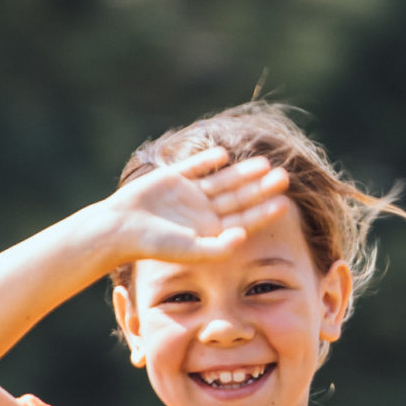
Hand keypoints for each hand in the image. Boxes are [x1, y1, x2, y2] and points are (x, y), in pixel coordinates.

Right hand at [96, 147, 291, 266]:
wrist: (120, 229)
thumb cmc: (155, 245)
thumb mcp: (189, 250)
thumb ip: (217, 247)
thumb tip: (242, 236)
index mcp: (209, 231)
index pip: (243, 219)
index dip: (263, 211)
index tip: (284, 203)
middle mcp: (203, 212)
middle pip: (238, 197)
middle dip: (260, 188)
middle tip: (284, 177)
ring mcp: (188, 194)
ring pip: (222, 180)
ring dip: (242, 173)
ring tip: (264, 164)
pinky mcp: (172, 178)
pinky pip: (195, 167)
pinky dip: (208, 160)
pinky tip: (224, 154)